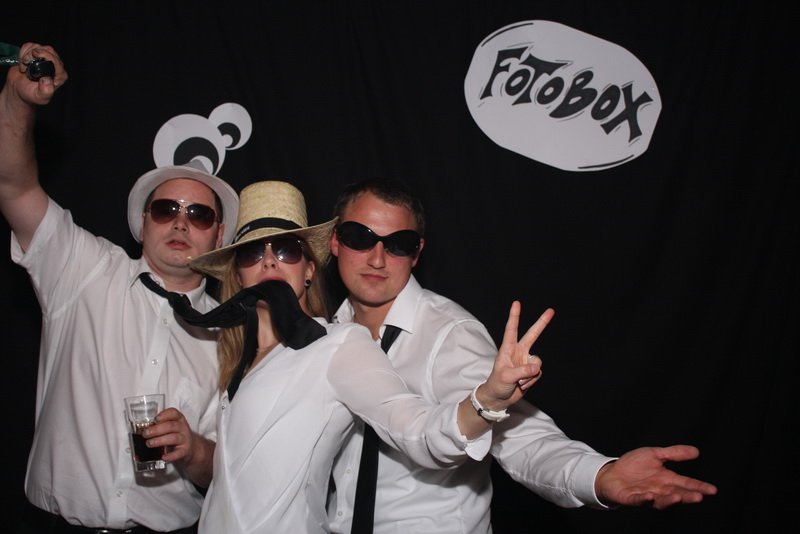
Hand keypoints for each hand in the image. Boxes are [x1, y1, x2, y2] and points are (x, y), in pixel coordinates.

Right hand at [5, 42, 66, 105]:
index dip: (46, 55)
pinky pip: (30, 45)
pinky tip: (23, 61)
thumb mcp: (40, 97)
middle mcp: (55, 66)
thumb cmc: (30, 95)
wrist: (18, 90)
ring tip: (24, 65)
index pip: (57, 61)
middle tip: (26, 63)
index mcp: (60, 76)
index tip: (34, 55)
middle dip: (34, 54)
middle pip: (48, 50)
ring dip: (27, 54)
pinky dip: (23, 51)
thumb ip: (46, 90)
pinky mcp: (36, 54)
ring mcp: (45, 59)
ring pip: (38, 46)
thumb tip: (48, 78)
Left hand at [143, 407, 214, 486]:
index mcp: (178, 420)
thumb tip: (140, 430)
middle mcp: (183, 428)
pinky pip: (179, 453)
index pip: (174, 413)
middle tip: (145, 434)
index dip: (164, 415)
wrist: (192, 448)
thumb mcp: (171, 427)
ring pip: (174, 438)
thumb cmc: (176, 435)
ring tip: (149, 444)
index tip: (155, 419)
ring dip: (160, 441)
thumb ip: (160, 426)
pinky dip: (171, 455)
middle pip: (171, 426)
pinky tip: (163, 457)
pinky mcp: (185, 451)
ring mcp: (185, 439)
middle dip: (157, 429)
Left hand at [478, 302, 553, 409]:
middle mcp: (518, 352)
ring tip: (518, 381)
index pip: (512, 329)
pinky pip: (538, 374)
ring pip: (537, 362)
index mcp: (508, 349)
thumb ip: (522, 371)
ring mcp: (526, 361)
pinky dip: (531, 381)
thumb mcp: (506, 376)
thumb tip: (537, 368)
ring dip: (529, 375)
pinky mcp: (532, 372)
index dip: (515, 316)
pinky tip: (522, 385)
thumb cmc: (497, 384)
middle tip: (551, 310)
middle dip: (542, 323)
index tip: (516, 303)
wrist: (499, 398)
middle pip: (533, 335)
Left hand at [595, 445, 717, 508]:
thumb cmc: (634, 465)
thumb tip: (696, 451)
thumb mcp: (655, 455)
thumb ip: (674, 454)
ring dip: (670, 500)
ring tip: (679, 497)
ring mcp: (647, 495)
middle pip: (677, 494)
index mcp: (666, 479)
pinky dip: (645, 499)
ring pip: (661, 500)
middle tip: (699, 497)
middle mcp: (659, 489)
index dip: (698, 486)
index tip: (712, 489)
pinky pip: (639, 500)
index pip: (686, 483)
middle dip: (687, 496)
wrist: (612, 473)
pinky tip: (650, 496)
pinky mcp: (632, 498)